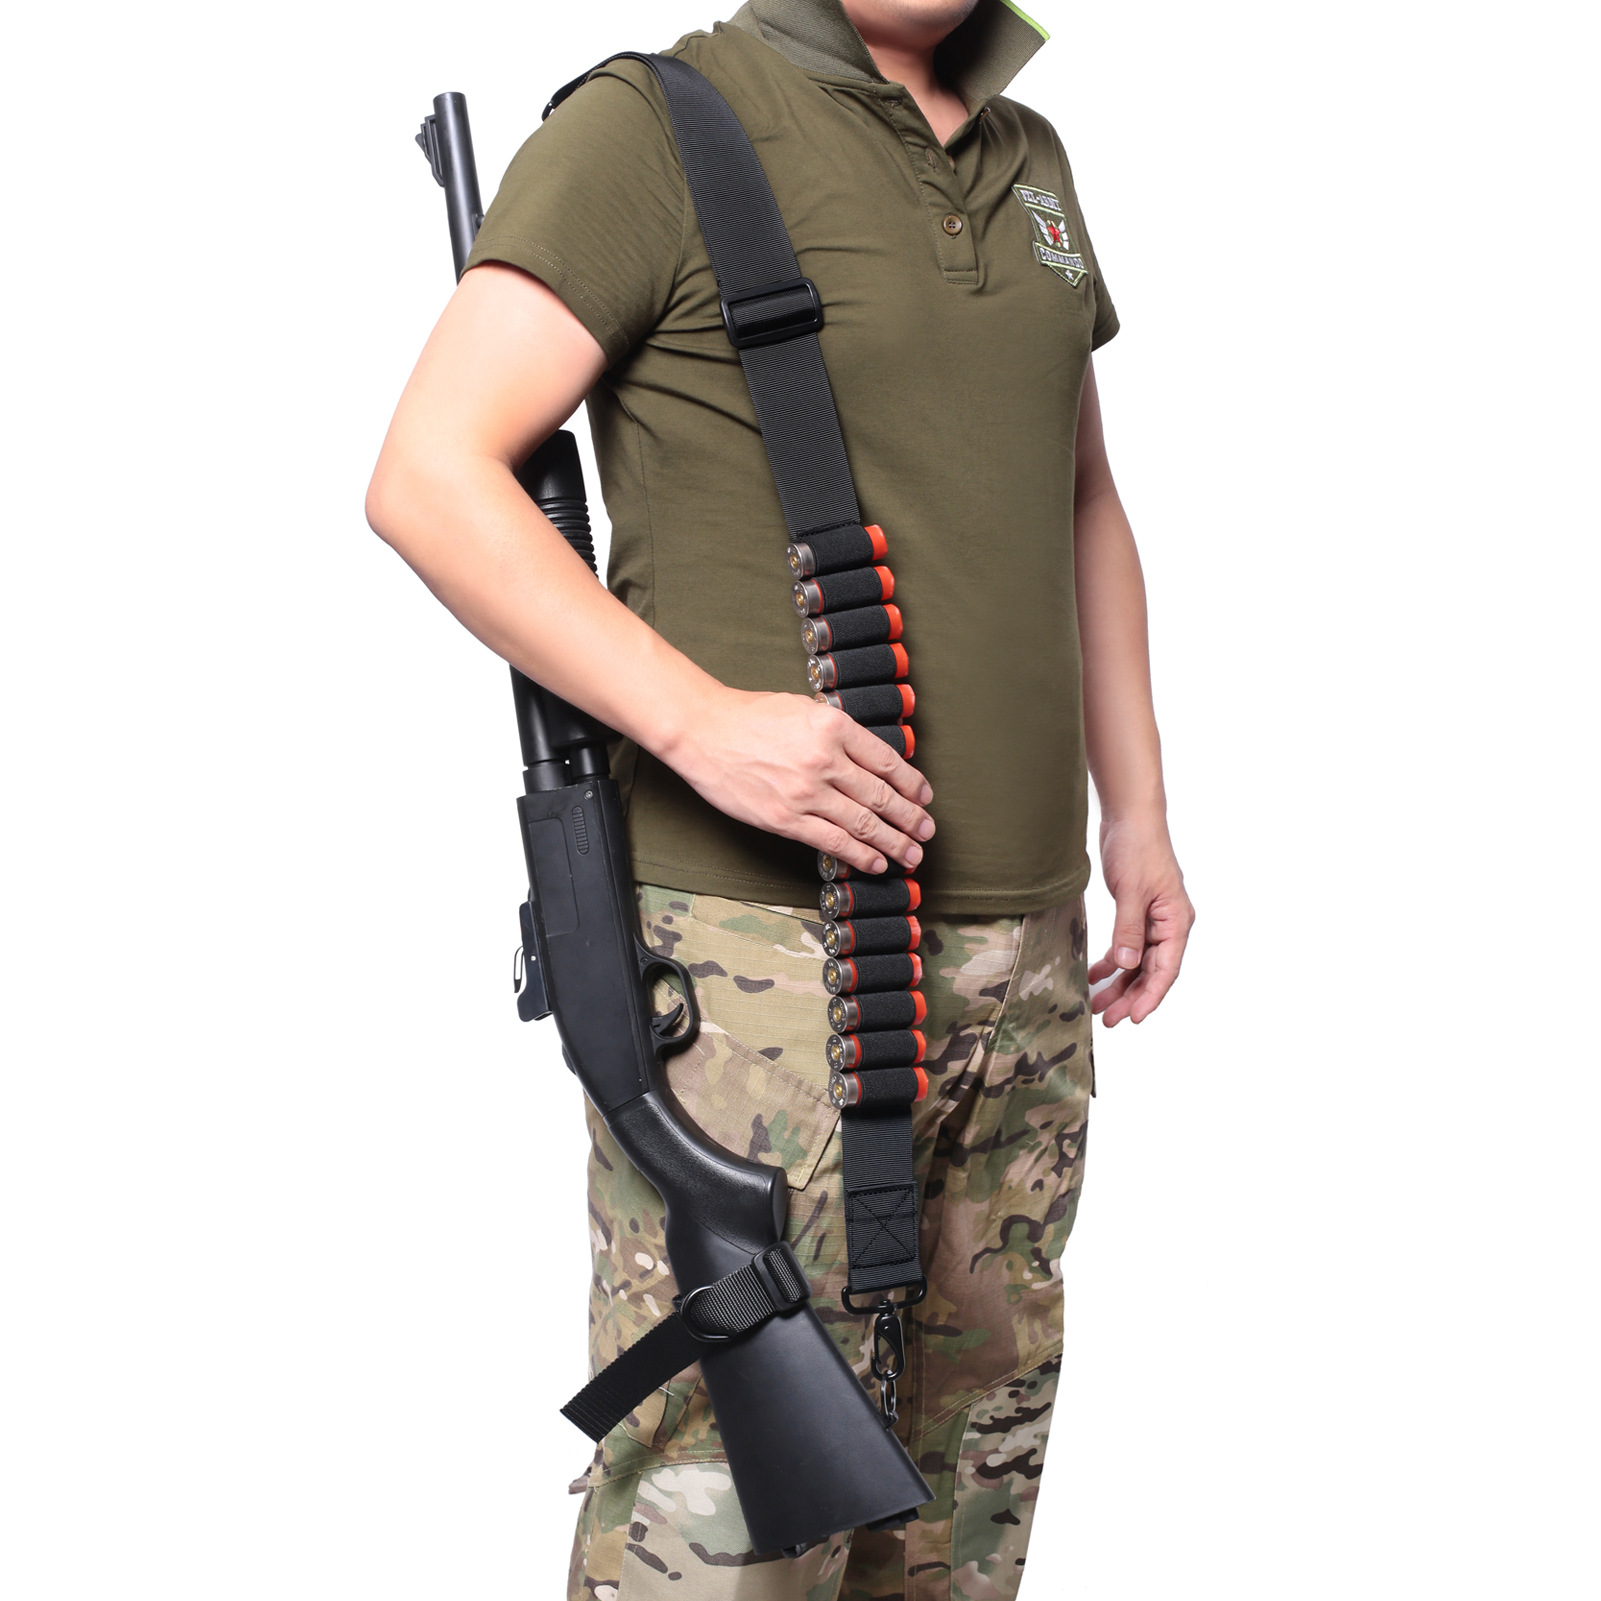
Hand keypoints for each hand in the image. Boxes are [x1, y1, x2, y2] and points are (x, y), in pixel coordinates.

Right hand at [663, 687, 934, 874]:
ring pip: (864, 824)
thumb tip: (869, 757)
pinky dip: (860, 855)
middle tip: (927, 832)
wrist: (703, 731)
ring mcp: (806, 793)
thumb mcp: (804, 708)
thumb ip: (837, 731)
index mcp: (834, 727)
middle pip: (881, 796)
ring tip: (912, 854)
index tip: (924, 797)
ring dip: (894, 842)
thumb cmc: (749, 716)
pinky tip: (876, 863)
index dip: (912, 784)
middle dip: (911, 818)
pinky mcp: (786, 819)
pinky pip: (833, 842)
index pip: (887, 762)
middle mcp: (826, 760)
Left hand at [1089, 813, 1193, 1025]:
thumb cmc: (1138, 848)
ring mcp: (1153, 920)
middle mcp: (1169, 925)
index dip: (1151, 996)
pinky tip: (1095, 974)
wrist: (1129, 817)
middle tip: (1109, 1020)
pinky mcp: (1136, 913)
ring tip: (1098, 1005)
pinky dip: (1113, 962)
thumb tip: (1127, 966)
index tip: (1134, 1018)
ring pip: (1138, 963)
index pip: (1166, 969)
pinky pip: (1127, 946)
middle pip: (1152, 971)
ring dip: (1120, 984)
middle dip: (1131, 996)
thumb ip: (1128, 930)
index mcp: (1176, 921)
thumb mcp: (1131, 891)